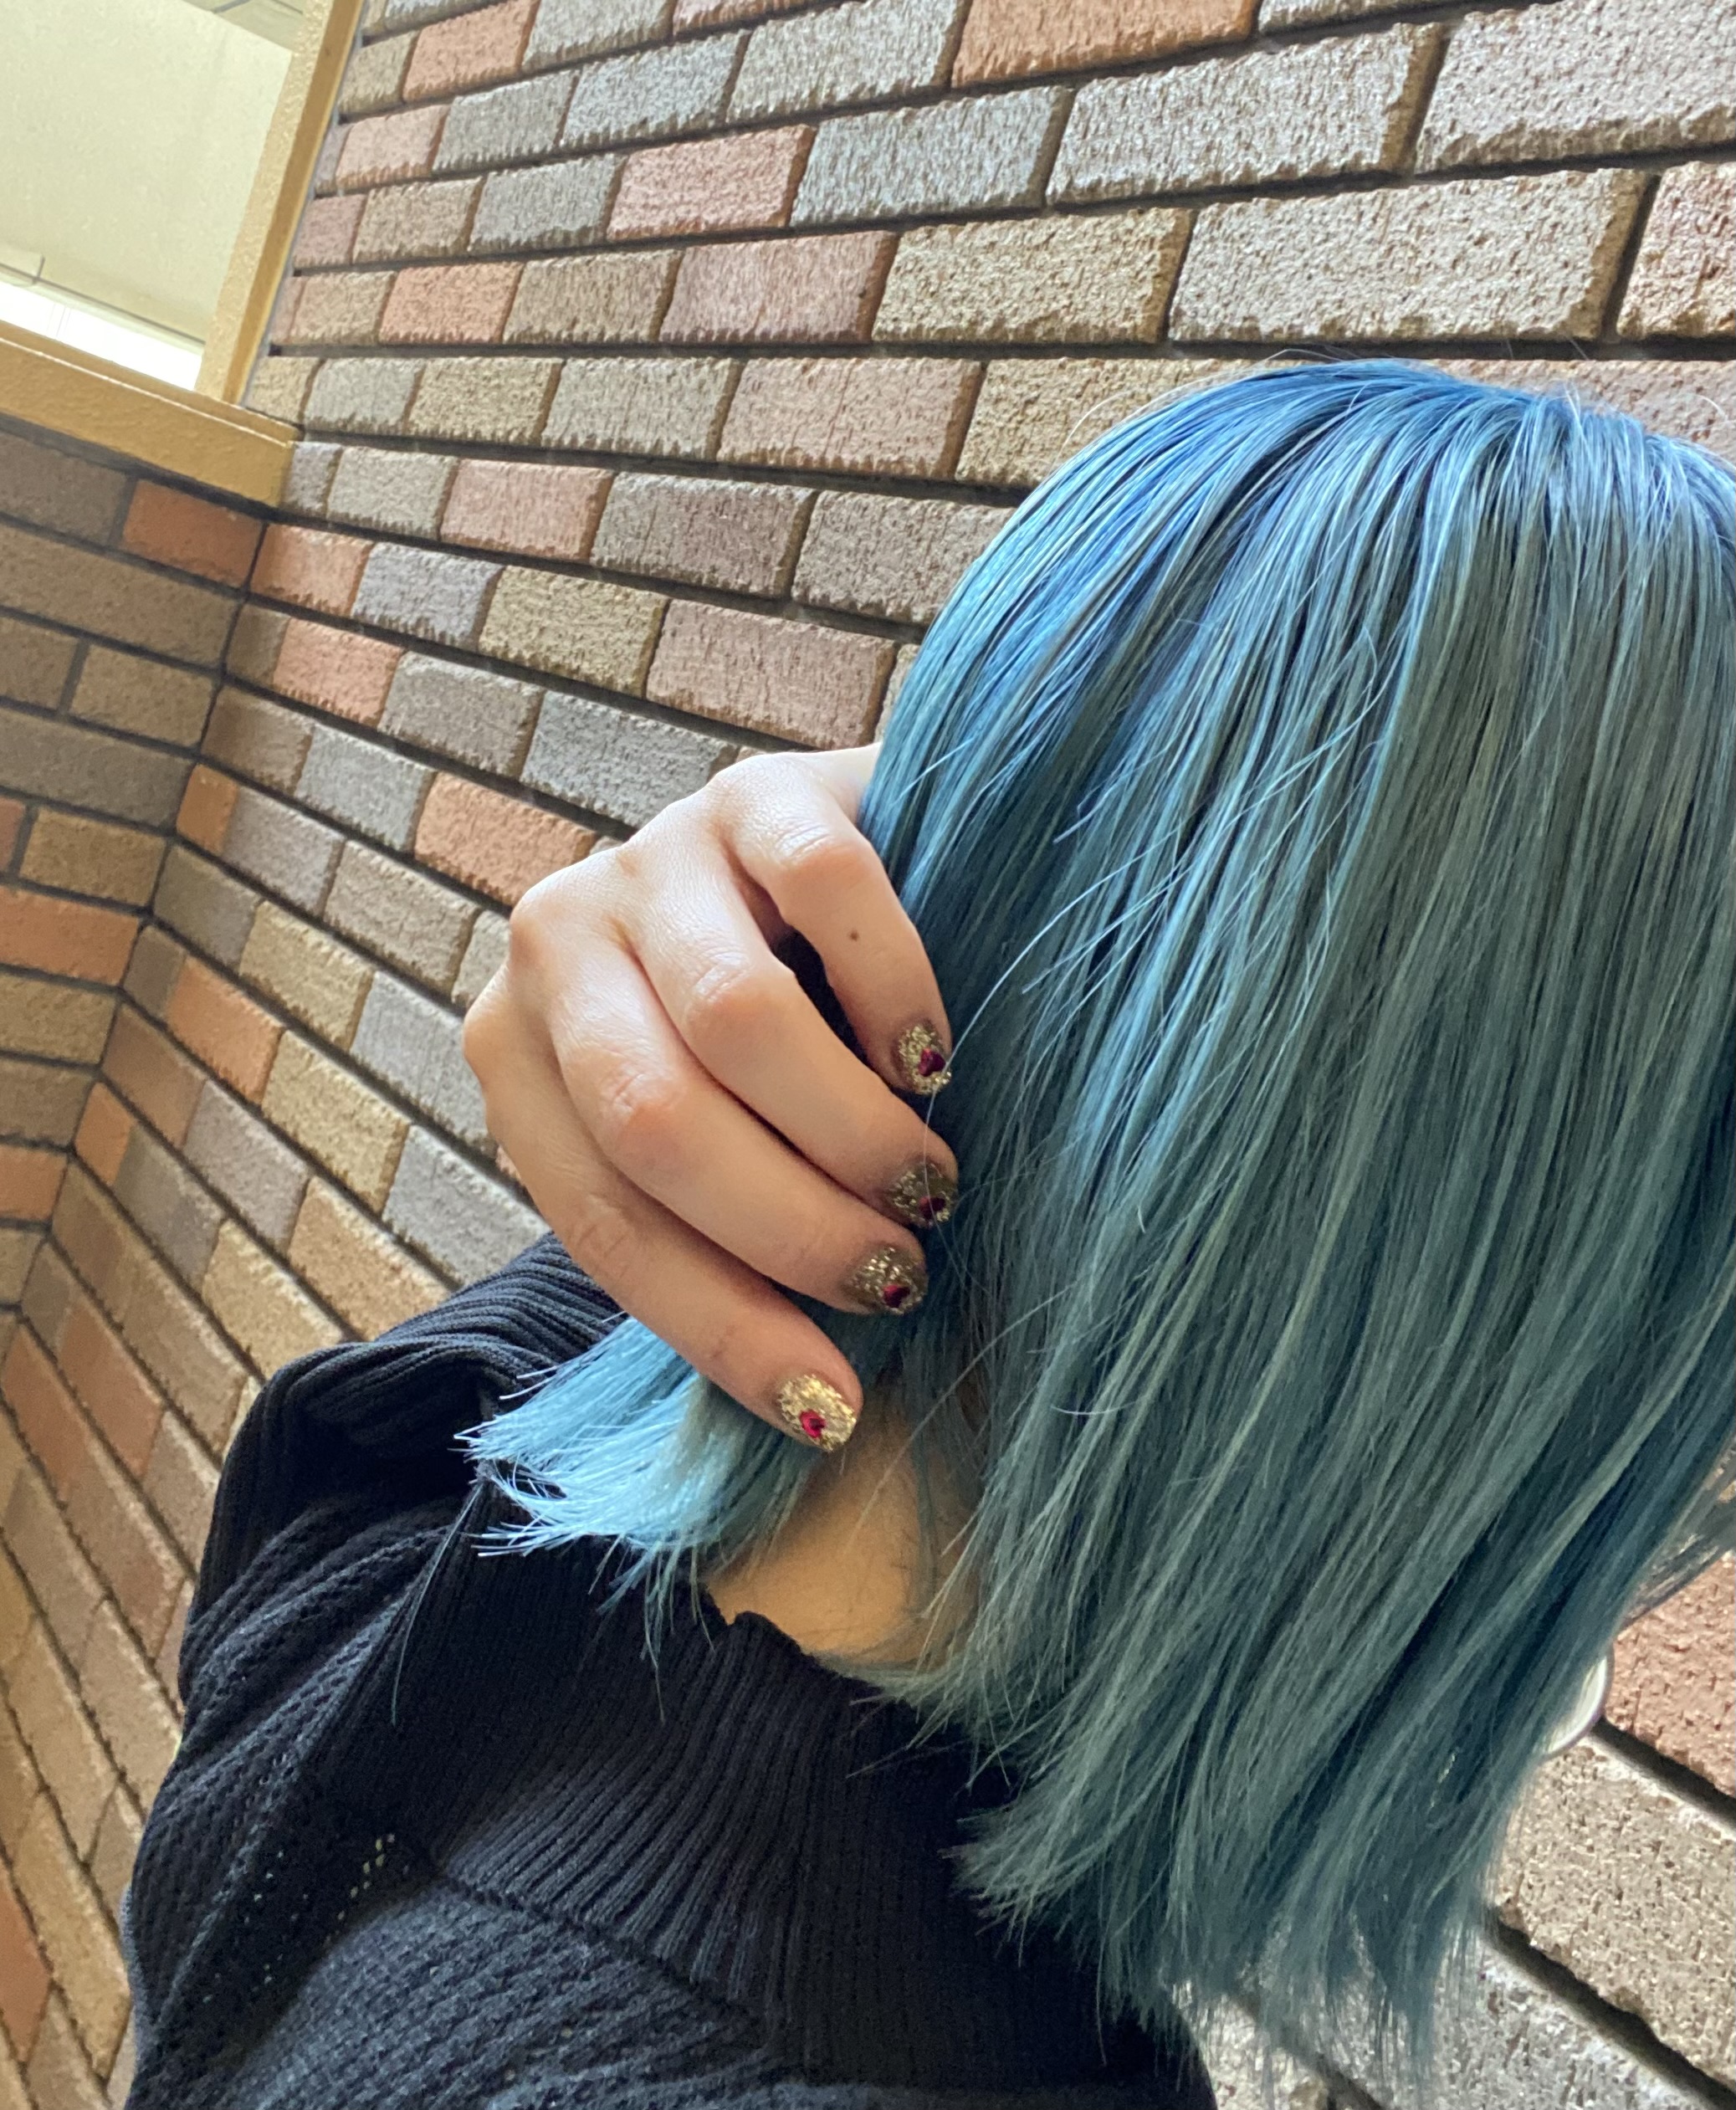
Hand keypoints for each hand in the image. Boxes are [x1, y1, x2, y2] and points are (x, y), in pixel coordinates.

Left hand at [462, 744, 956, 1446]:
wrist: (847, 857)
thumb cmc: (778, 1036)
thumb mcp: (714, 1138)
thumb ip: (715, 1235)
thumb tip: (818, 1405)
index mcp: (517, 1050)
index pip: (601, 1216)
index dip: (720, 1325)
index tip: (834, 1401)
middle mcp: (556, 941)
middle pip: (655, 1120)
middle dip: (787, 1227)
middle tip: (896, 1275)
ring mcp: (653, 852)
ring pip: (734, 1018)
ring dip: (847, 1132)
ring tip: (927, 1185)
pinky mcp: (759, 788)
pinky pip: (829, 894)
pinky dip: (893, 994)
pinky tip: (932, 1060)